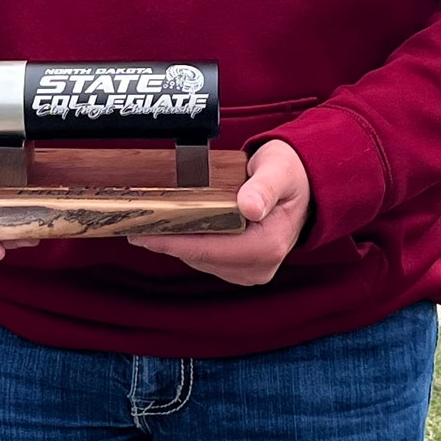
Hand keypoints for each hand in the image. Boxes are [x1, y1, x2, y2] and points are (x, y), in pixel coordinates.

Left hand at [126, 139, 311, 285]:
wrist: (304, 184)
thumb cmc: (290, 172)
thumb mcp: (278, 170)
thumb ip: (264, 186)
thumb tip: (249, 207)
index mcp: (268, 245)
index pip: (210, 249)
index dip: (174, 242)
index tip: (144, 233)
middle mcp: (260, 266)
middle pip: (201, 257)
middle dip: (168, 241)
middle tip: (135, 225)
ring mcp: (252, 270)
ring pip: (201, 260)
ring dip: (177, 243)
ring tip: (149, 224)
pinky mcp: (244, 268)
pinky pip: (208, 258)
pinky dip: (190, 244)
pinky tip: (173, 228)